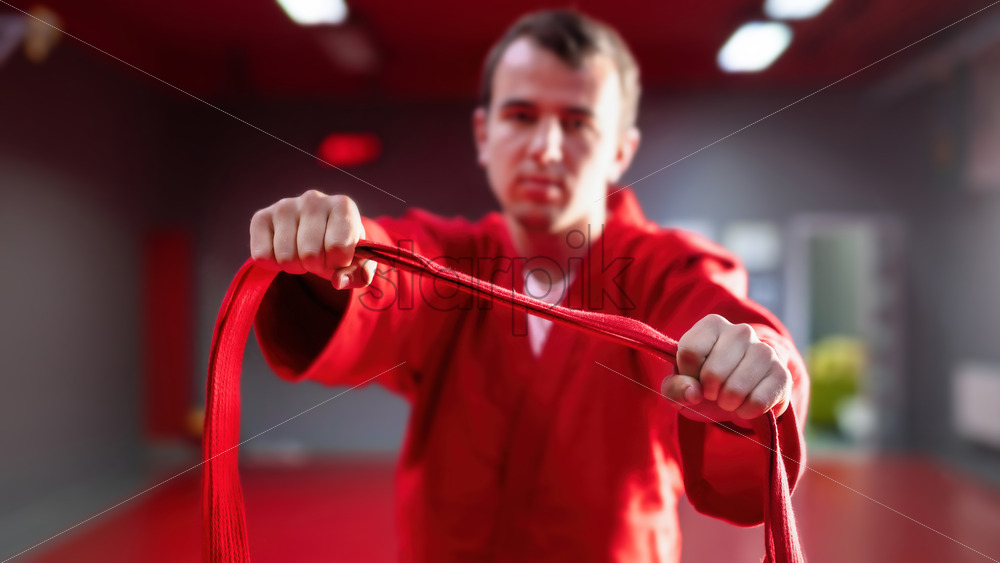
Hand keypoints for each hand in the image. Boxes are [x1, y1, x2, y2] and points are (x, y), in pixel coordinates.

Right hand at [249, 190, 375, 289]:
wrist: (317, 233)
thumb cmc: (341, 247)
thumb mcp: (358, 261)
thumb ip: (359, 274)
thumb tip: (338, 281)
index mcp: (343, 205)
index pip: (338, 247)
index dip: (338, 264)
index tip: (338, 258)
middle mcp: (313, 199)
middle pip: (310, 254)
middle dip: (315, 266)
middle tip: (317, 259)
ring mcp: (285, 205)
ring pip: (285, 257)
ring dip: (295, 266)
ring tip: (301, 254)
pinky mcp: (261, 216)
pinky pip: (261, 255)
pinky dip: (272, 264)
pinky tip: (282, 251)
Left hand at [661, 314, 790, 427]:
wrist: (738, 396)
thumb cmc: (703, 385)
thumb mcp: (679, 387)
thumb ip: (674, 388)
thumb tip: (693, 391)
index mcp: (712, 324)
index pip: (689, 351)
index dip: (687, 374)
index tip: (693, 377)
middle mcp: (741, 331)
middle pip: (713, 372)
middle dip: (708, 392)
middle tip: (713, 391)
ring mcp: (765, 351)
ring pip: (736, 388)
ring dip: (728, 403)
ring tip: (729, 398)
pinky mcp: (782, 374)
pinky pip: (758, 402)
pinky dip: (747, 411)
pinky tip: (746, 404)